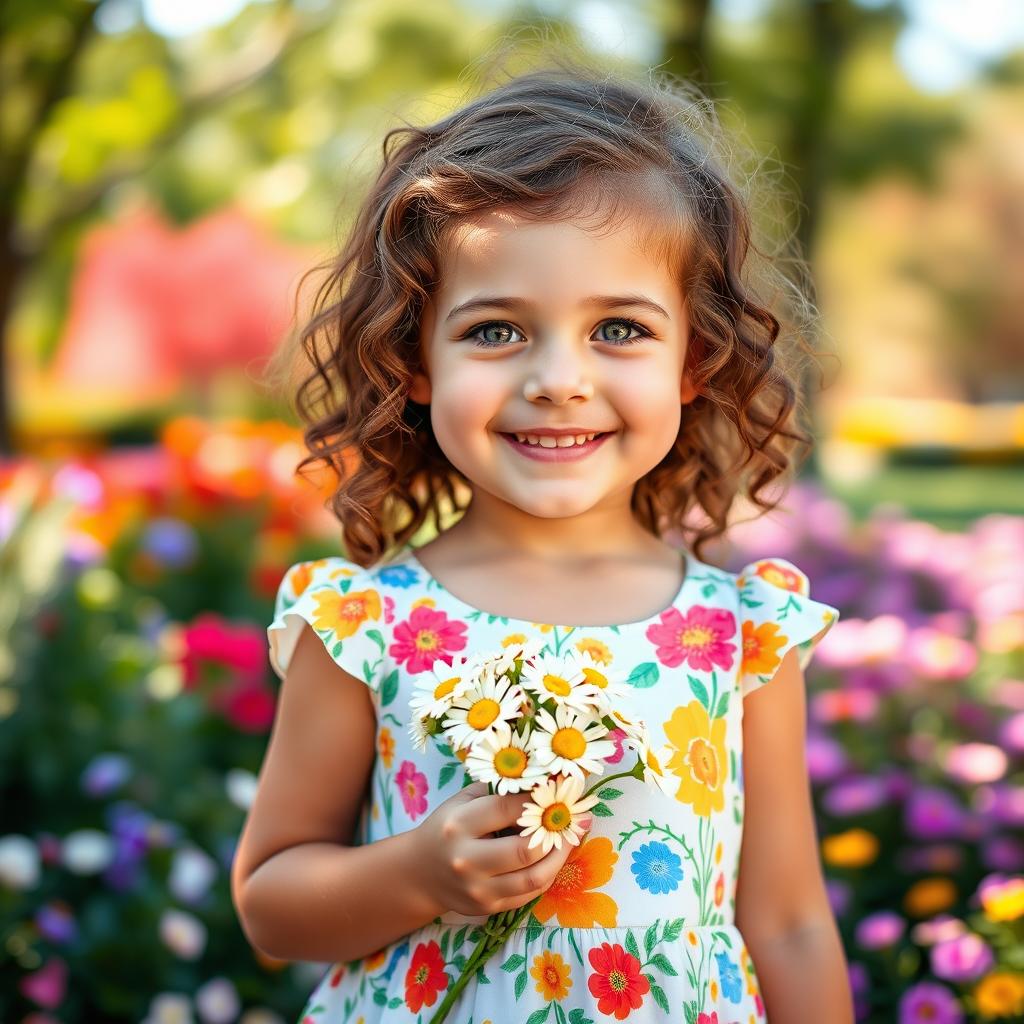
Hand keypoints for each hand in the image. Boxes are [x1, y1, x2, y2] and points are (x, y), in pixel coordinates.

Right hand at [410, 780, 592, 917]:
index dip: (539, 798)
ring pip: (535, 878)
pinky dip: (548, 873)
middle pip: (526, 849)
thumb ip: (499, 791)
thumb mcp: (463, 800)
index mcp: (458, 825)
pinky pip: (530, 893)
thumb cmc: (448, 827)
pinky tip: (554, 856)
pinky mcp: (488, 908)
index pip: (509, 809)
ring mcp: (478, 889)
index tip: (559, 787)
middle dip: (556, 831)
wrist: (420, 873)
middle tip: (572, 816)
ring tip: (571, 837)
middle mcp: (466, 860)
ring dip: (560, 856)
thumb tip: (545, 781)